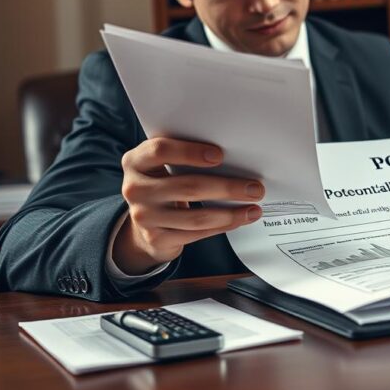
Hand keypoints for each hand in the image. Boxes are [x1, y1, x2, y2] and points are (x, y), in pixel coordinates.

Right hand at [115, 137, 264, 274]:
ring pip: (197, 216)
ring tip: (253, 208)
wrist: (144, 221)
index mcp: (136, 161)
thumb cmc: (162, 183)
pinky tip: (238, 220)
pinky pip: (197, 233)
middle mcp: (135, 188)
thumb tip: (234, 157)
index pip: (160, 150)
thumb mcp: (163, 165)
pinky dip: (222, 226)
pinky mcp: (156, 238)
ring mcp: (144, 216)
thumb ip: (185, 157)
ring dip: (231, 213)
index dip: (190, 152)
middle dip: (227, 188)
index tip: (219, 155)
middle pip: (188, 186)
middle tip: (254, 188)